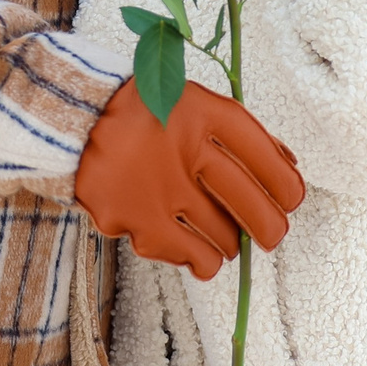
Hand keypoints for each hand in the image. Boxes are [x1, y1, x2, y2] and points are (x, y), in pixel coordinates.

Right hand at [74, 79, 305, 281]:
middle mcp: (181, 148)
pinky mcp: (134, 219)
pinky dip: (201, 259)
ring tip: (221, 234)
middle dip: (270, 227)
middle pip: (251, 204)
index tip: (291, 199)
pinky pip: (191, 256)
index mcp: (200, 113)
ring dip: (230, 241)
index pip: (262, 154)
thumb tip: (289, 168)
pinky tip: (198, 251)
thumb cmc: (147, 118)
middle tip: (272, 233)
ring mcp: (157, 188)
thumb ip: (242, 134)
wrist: (74, 122)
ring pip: (224, 239)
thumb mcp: (195, 106)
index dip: (285, 184)